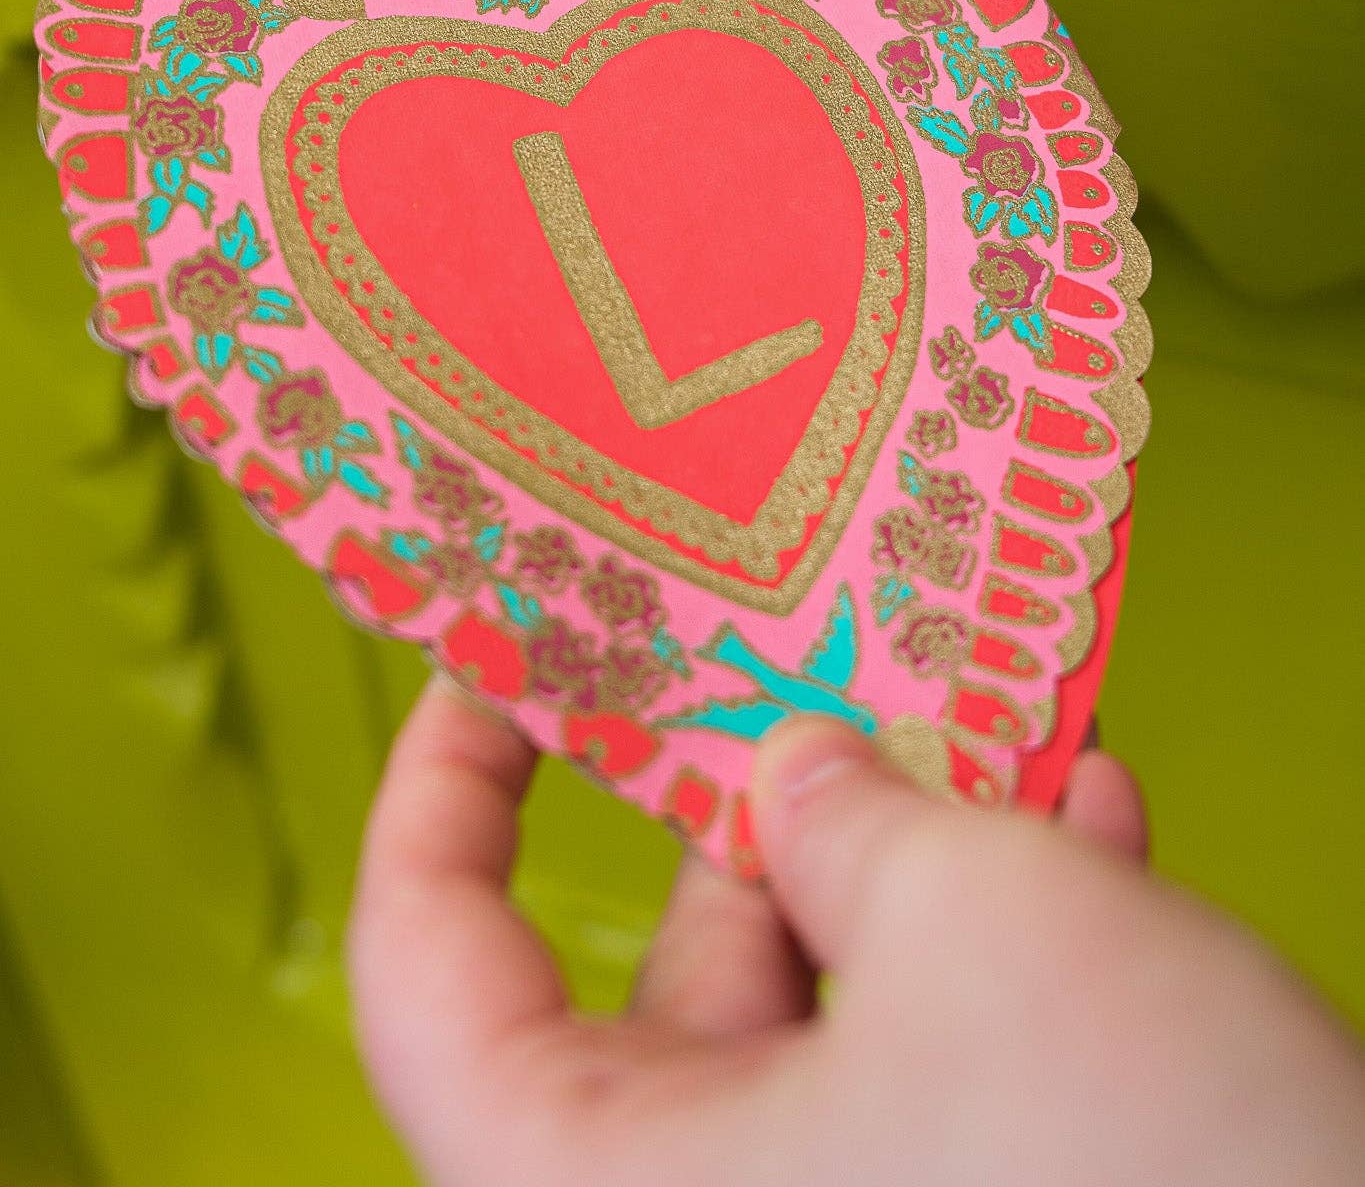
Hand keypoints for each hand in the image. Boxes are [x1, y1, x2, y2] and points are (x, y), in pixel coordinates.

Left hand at [349, 683, 1364, 1185]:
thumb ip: (854, 817)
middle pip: (666, 984)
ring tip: (987, 727)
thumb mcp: (976, 925)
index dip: (438, 802)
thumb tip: (802, 771)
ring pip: (833, 1014)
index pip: (429, 981)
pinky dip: (1009, 945)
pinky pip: (944, 1071)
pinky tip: (1096, 824)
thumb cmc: (1138, 1168)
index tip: (502, 670)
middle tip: (804, 669)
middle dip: (761, 809)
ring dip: (917, 858)